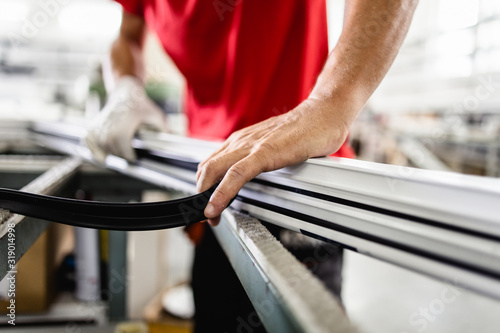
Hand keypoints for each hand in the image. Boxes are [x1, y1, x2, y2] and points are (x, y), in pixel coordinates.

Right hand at [84, 76, 167, 162]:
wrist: (124, 92)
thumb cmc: (140, 104)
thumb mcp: (155, 115)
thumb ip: (164, 127)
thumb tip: (171, 138)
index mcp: (122, 130)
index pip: (125, 152)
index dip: (131, 158)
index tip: (135, 160)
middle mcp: (107, 130)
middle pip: (115, 153)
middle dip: (122, 156)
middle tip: (129, 158)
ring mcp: (98, 128)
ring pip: (103, 150)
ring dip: (111, 154)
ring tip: (119, 154)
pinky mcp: (91, 127)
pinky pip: (90, 144)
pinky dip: (94, 150)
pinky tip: (102, 155)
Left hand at [196, 98, 348, 225]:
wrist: (324, 114)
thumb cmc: (304, 130)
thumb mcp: (273, 146)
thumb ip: (260, 159)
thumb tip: (254, 177)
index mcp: (241, 140)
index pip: (211, 164)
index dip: (203, 185)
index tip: (205, 204)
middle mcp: (241, 141)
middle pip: (206, 168)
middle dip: (200, 195)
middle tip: (206, 215)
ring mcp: (251, 145)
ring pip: (214, 170)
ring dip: (207, 196)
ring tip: (210, 216)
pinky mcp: (265, 152)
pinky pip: (236, 174)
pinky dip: (222, 192)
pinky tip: (217, 207)